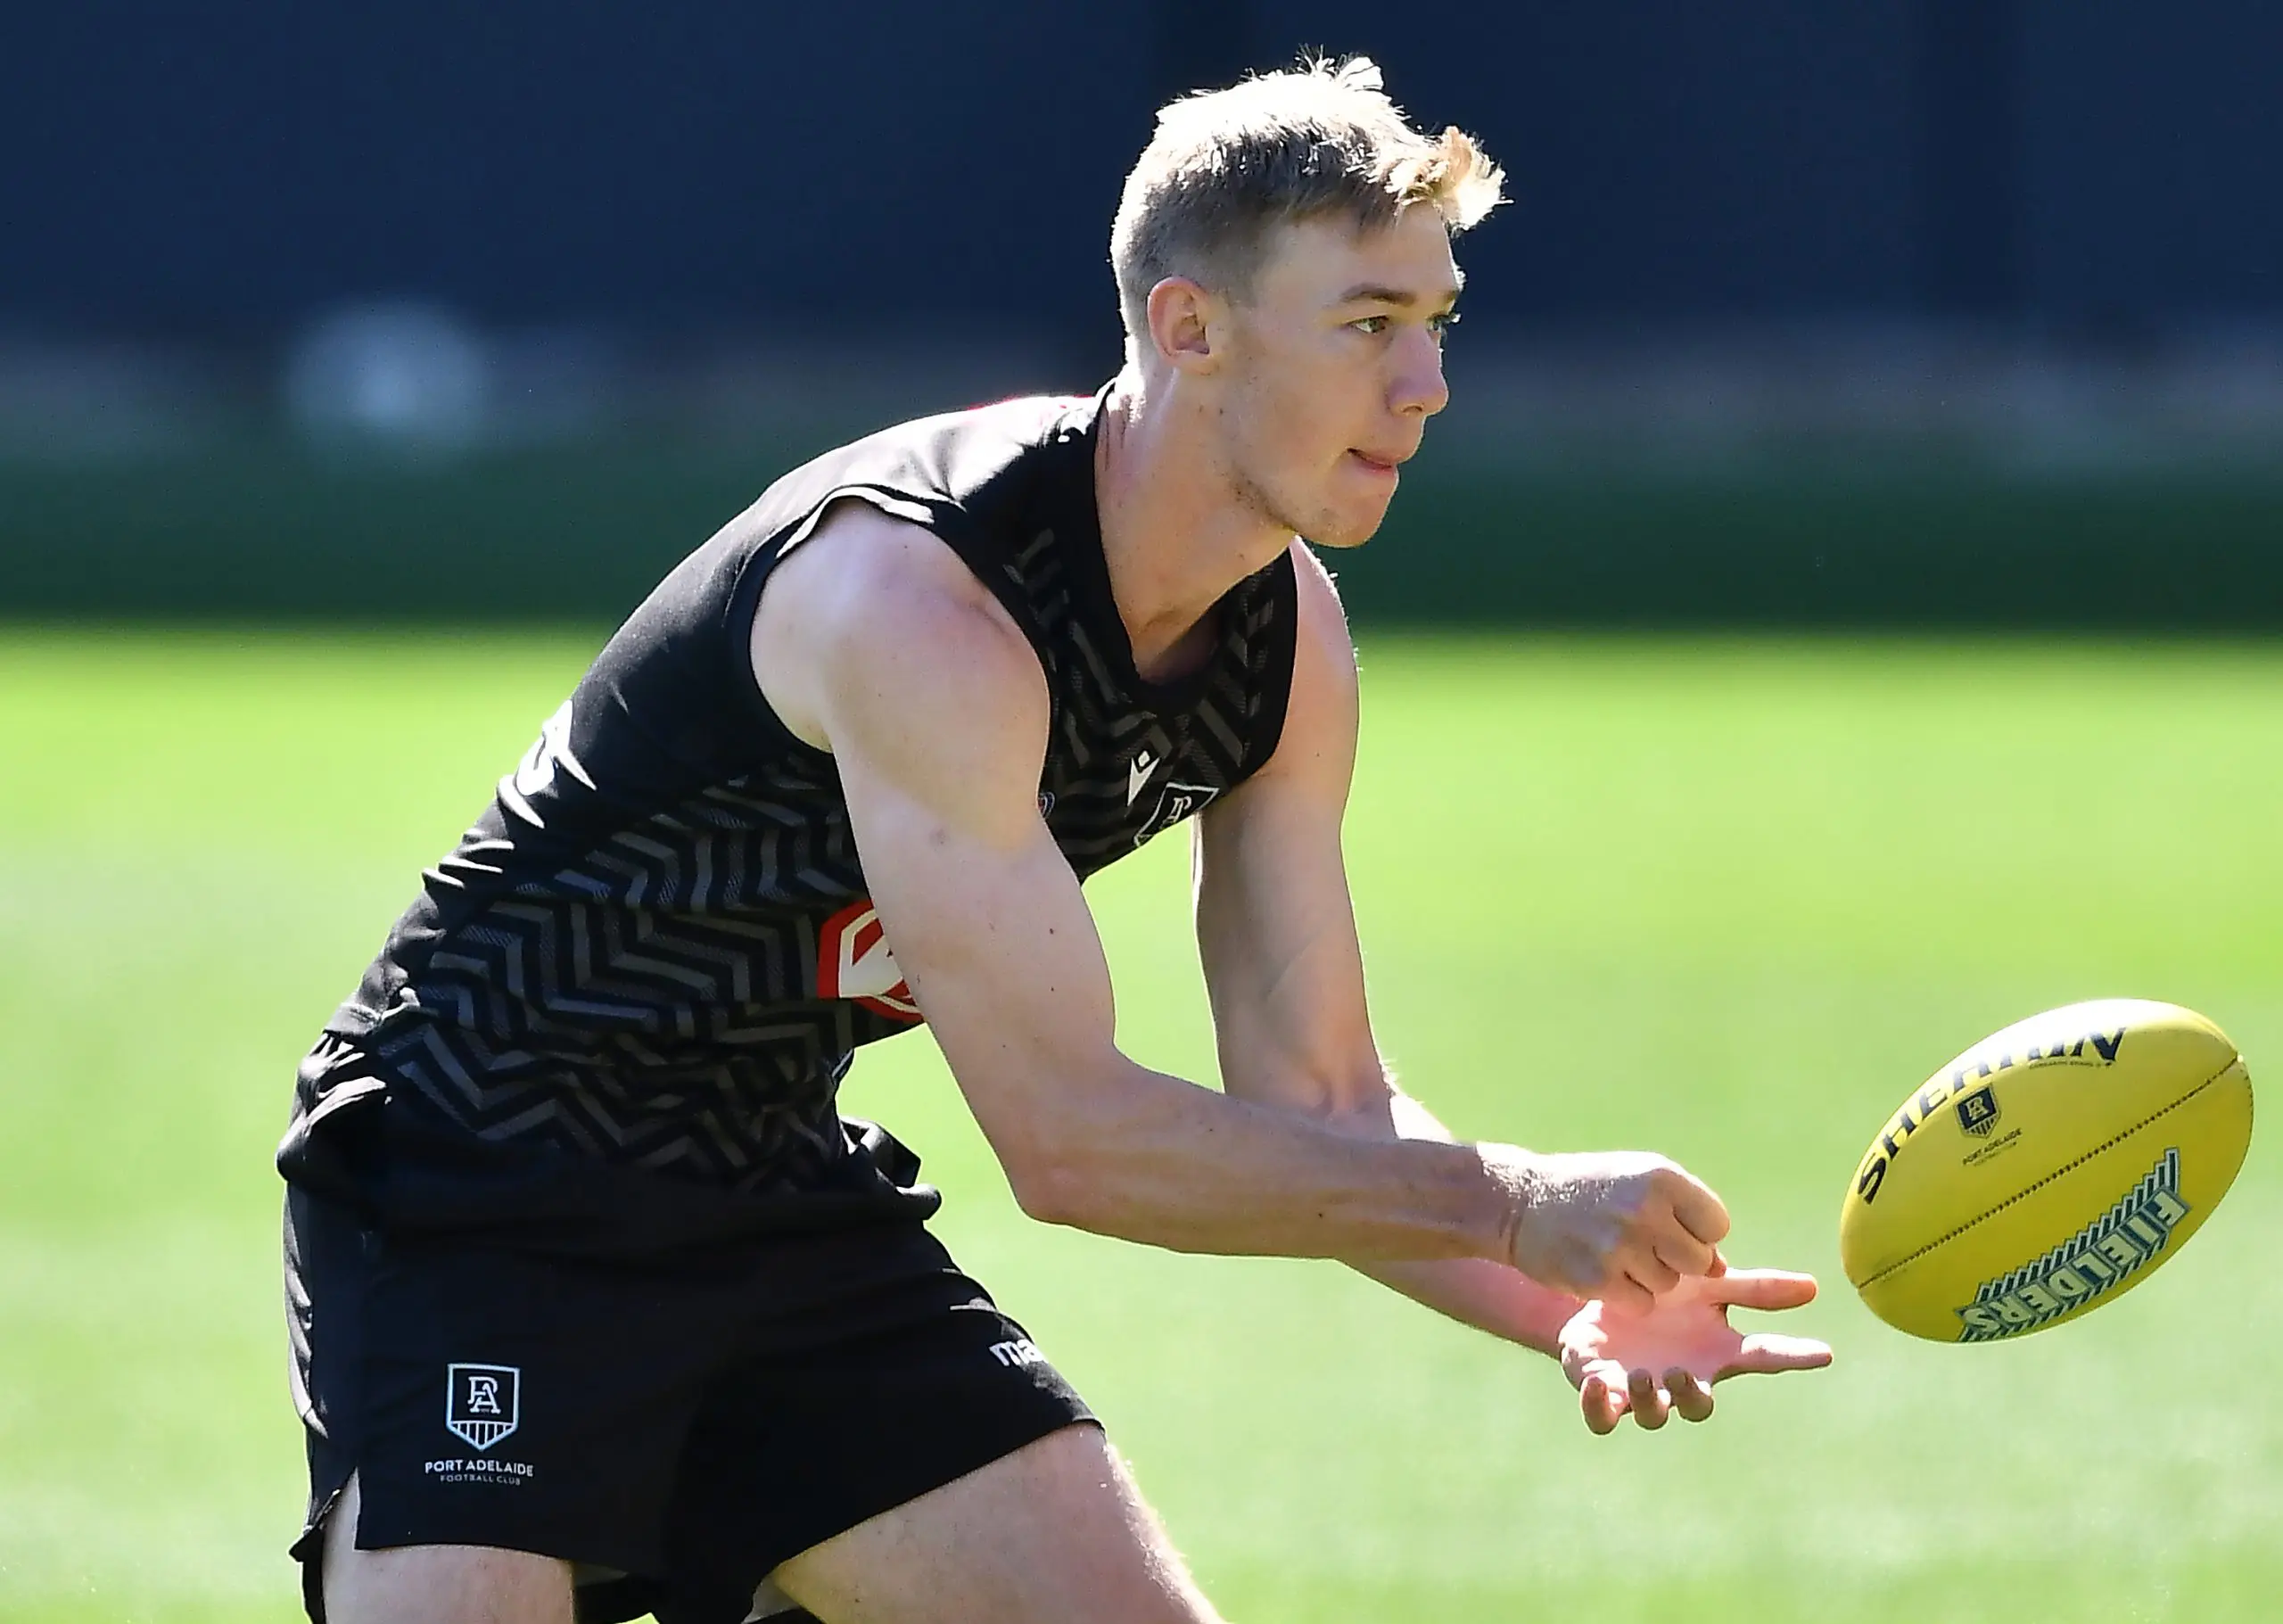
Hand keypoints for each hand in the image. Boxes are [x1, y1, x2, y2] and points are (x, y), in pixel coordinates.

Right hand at [1500, 1149, 1730, 1312]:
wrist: (1518, 1202)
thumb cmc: (1591, 1191)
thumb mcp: (1639, 1180)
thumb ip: (1685, 1215)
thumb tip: (1721, 1268)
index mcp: (1661, 1178)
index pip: (1715, 1225)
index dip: (1695, 1232)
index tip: (1665, 1225)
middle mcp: (1644, 1209)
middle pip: (1699, 1261)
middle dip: (1677, 1260)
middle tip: (1642, 1246)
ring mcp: (1619, 1246)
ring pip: (1668, 1285)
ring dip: (1646, 1277)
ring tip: (1613, 1252)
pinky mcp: (1597, 1279)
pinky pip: (1640, 1304)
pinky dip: (1625, 1296)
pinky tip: (1601, 1271)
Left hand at [1558, 1258, 1832, 1434]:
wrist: (1596, 1298)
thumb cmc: (1662, 1295)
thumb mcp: (1706, 1283)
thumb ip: (1754, 1289)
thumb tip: (1813, 1286)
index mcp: (1715, 1351)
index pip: (1763, 1356)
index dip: (1794, 1355)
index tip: (1824, 1351)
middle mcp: (1682, 1378)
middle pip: (1699, 1405)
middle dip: (1693, 1396)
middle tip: (1680, 1373)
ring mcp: (1643, 1389)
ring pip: (1652, 1414)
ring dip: (1649, 1401)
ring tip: (1639, 1376)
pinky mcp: (1604, 1393)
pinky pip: (1603, 1416)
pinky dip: (1599, 1407)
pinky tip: (1597, 1386)